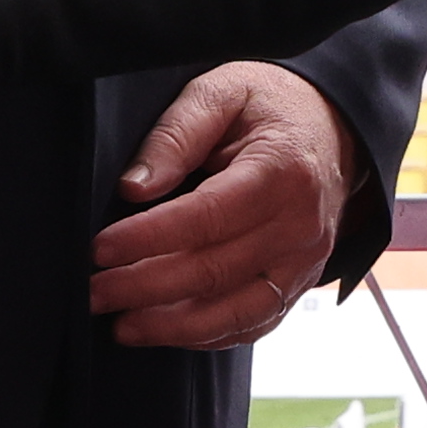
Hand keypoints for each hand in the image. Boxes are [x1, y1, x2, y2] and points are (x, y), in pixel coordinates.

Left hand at [91, 63, 346, 350]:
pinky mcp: (299, 284)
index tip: (99, 249)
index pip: (205, 217)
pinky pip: (254, 324)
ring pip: (235, 312)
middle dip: (144, 288)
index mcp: (281, 171)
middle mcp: (300, 226)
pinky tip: (165, 331)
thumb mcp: (221, 92)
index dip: (147, 238)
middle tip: (92, 293)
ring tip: (120, 326)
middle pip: (214, 271)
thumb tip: (133, 187)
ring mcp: (304, 262)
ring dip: (172, 327)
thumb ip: (176, 133)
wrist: (334, 129)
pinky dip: (207, 336)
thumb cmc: (270, 105)